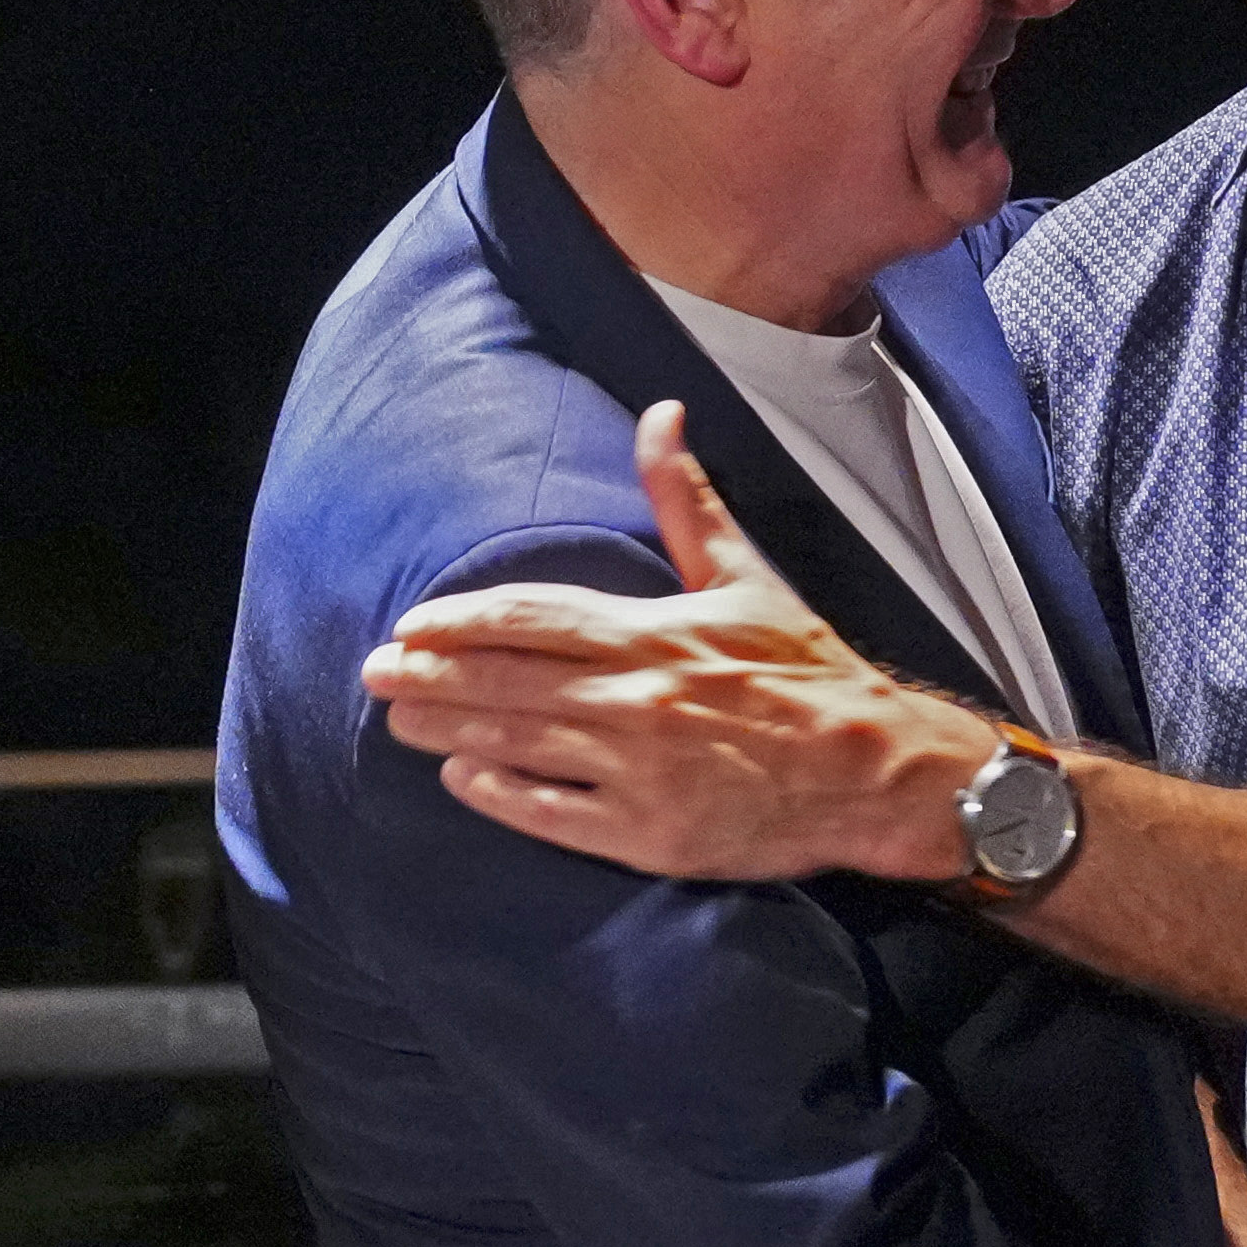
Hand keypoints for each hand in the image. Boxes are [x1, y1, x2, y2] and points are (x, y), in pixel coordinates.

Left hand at [363, 401, 995, 879]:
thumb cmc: (808, 671)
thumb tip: (660, 412)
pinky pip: (556, 813)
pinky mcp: (653, 834)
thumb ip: (686, 500)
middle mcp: (640, 699)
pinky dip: (502, 795)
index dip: (461, 620)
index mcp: (656, 633)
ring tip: (396, 722)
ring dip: (449, 731)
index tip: (412, 623)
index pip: (532, 617)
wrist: (873, 769)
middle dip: (430, 676)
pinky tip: (462, 779)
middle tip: (373, 672)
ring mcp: (642, 772)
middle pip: (506, 682)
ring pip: (520, 745)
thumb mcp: (748, 576)